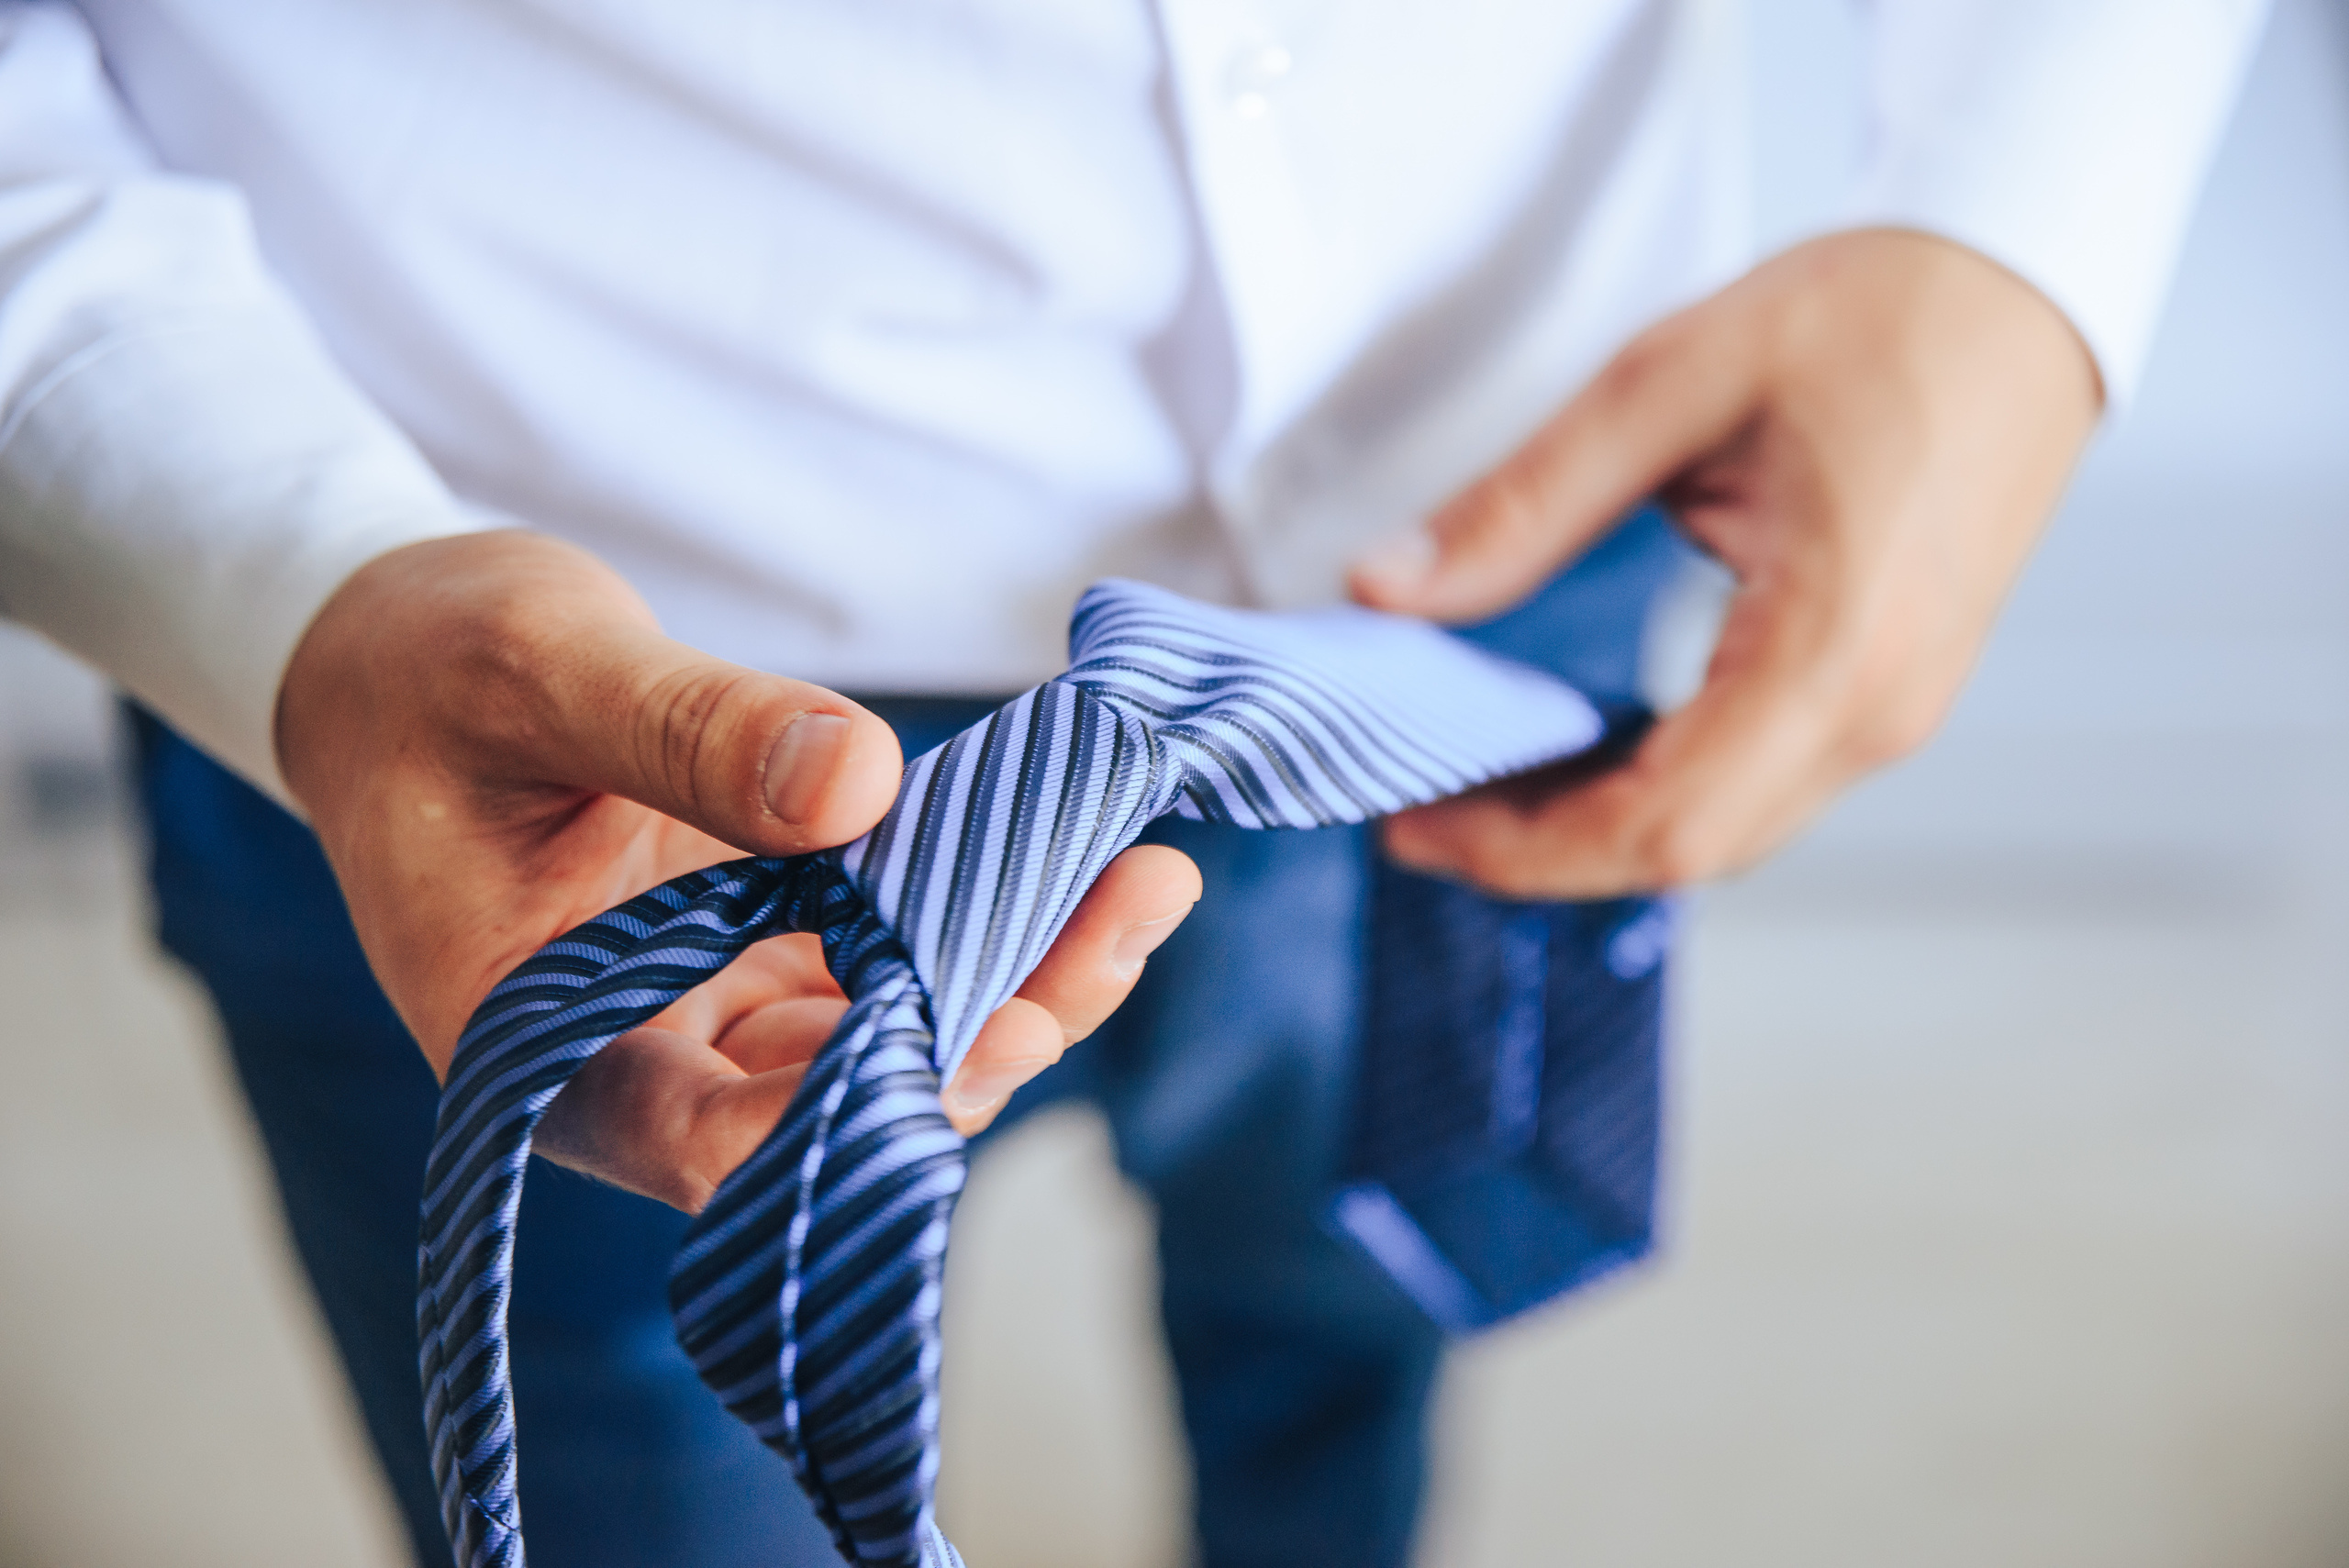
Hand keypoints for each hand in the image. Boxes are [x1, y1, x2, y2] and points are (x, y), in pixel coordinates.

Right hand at [277, 530, 1199, 1209]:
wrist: (395, 656)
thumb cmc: (424, 671)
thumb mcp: (541, 667)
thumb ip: (687, 730)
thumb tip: (859, 786)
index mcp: (539, 1044)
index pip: (704, 1144)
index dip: (853, 1114)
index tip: (991, 1031)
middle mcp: (637, 1056)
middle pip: (834, 1098)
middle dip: (991, 1023)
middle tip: (1127, 917)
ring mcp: (709, 1006)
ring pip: (885, 1035)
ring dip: (1016, 970)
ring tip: (1146, 880)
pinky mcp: (763, 947)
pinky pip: (891, 958)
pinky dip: (978, 911)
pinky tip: (1081, 853)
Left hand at [1349, 228, 2102, 895]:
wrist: (2021, 286)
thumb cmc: (1877, 315)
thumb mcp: (1668, 385)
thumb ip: (1522, 504)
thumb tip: (1387, 589)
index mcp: (1836, 648)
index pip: (1663, 825)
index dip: (1524, 851)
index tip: (1415, 827)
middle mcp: (1879, 710)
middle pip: (1689, 852)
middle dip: (1540, 852)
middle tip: (1420, 811)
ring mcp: (1894, 709)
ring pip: (1724, 831)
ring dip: (1595, 827)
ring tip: (1477, 783)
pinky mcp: (1889, 690)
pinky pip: (1757, 782)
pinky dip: (1655, 788)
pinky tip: (1576, 749)